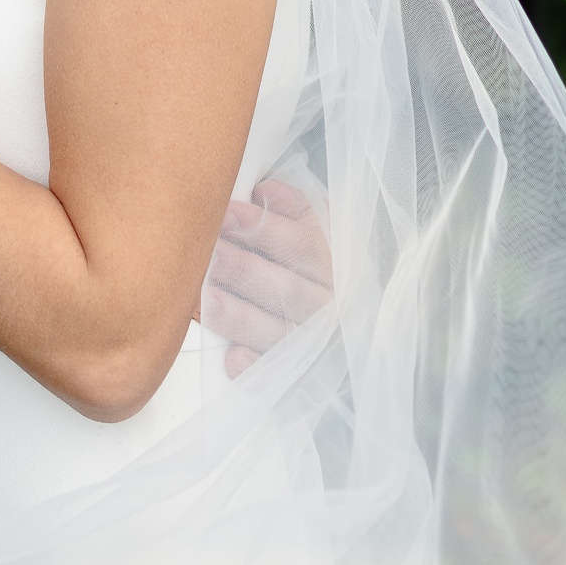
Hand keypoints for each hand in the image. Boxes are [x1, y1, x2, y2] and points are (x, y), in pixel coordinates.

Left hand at [203, 177, 334, 377]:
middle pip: (285, 288)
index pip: (302, 243)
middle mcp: (329, 304)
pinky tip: (233, 357)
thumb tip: (263, 189)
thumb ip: (294, 206)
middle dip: (242, 268)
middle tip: (206, 252)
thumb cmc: (318, 259)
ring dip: (241, 317)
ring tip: (206, 299)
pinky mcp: (301, 375)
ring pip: (278, 332)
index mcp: (336, 262)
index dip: (263, 227)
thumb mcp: (320, 224)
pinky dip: (256, 367)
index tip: (225, 213)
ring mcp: (316, 343)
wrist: (360, 321)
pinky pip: (277, 375)